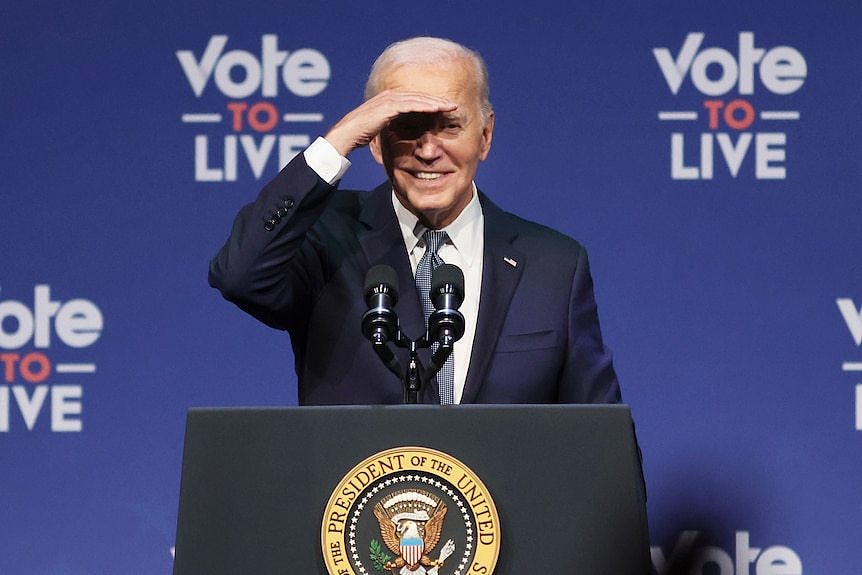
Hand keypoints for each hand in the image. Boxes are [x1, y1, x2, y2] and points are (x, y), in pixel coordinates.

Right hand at [324, 90, 456, 156]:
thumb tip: (401, 132)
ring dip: (435, 102)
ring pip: (417, 98)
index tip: (444, 109)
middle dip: (437, 100)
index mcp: (388, 101)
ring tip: (450, 106)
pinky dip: (424, 106)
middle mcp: (389, 96)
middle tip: (453, 105)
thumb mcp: (379, 128)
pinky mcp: (387, 106)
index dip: (430, 103)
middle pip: (418, 96)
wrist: (345, 136)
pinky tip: (436, 109)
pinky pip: (410, 104)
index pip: (414, 100)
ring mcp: (387, 100)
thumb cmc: (359, 135)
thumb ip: (391, 125)